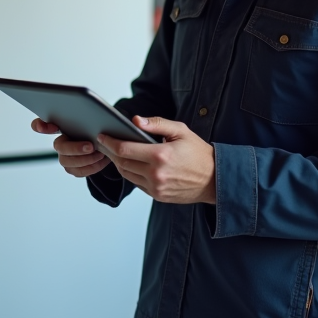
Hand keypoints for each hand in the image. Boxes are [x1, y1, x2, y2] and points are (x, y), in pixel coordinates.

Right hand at [32, 118, 111, 177]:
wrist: (108, 143)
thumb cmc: (99, 128)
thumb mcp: (95, 119)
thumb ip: (89, 116)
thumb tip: (96, 116)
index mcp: (61, 125)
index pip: (41, 124)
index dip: (40, 125)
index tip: (50, 127)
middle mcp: (60, 142)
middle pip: (59, 147)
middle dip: (75, 148)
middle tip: (90, 146)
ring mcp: (64, 157)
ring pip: (67, 161)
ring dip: (85, 159)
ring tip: (101, 154)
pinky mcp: (72, 168)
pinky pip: (78, 171)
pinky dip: (92, 167)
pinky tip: (102, 160)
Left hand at [96, 116, 215, 203]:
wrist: (214, 180)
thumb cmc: (198, 153)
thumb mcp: (181, 131)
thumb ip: (156, 124)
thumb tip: (135, 120)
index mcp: (160, 155)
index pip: (125, 149)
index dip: (109, 142)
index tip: (102, 136)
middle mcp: (156, 174)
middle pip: (122, 163)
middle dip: (110, 152)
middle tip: (104, 143)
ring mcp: (156, 187)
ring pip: (126, 174)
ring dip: (118, 163)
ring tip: (115, 153)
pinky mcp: (157, 196)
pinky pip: (137, 183)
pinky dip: (131, 173)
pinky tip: (130, 164)